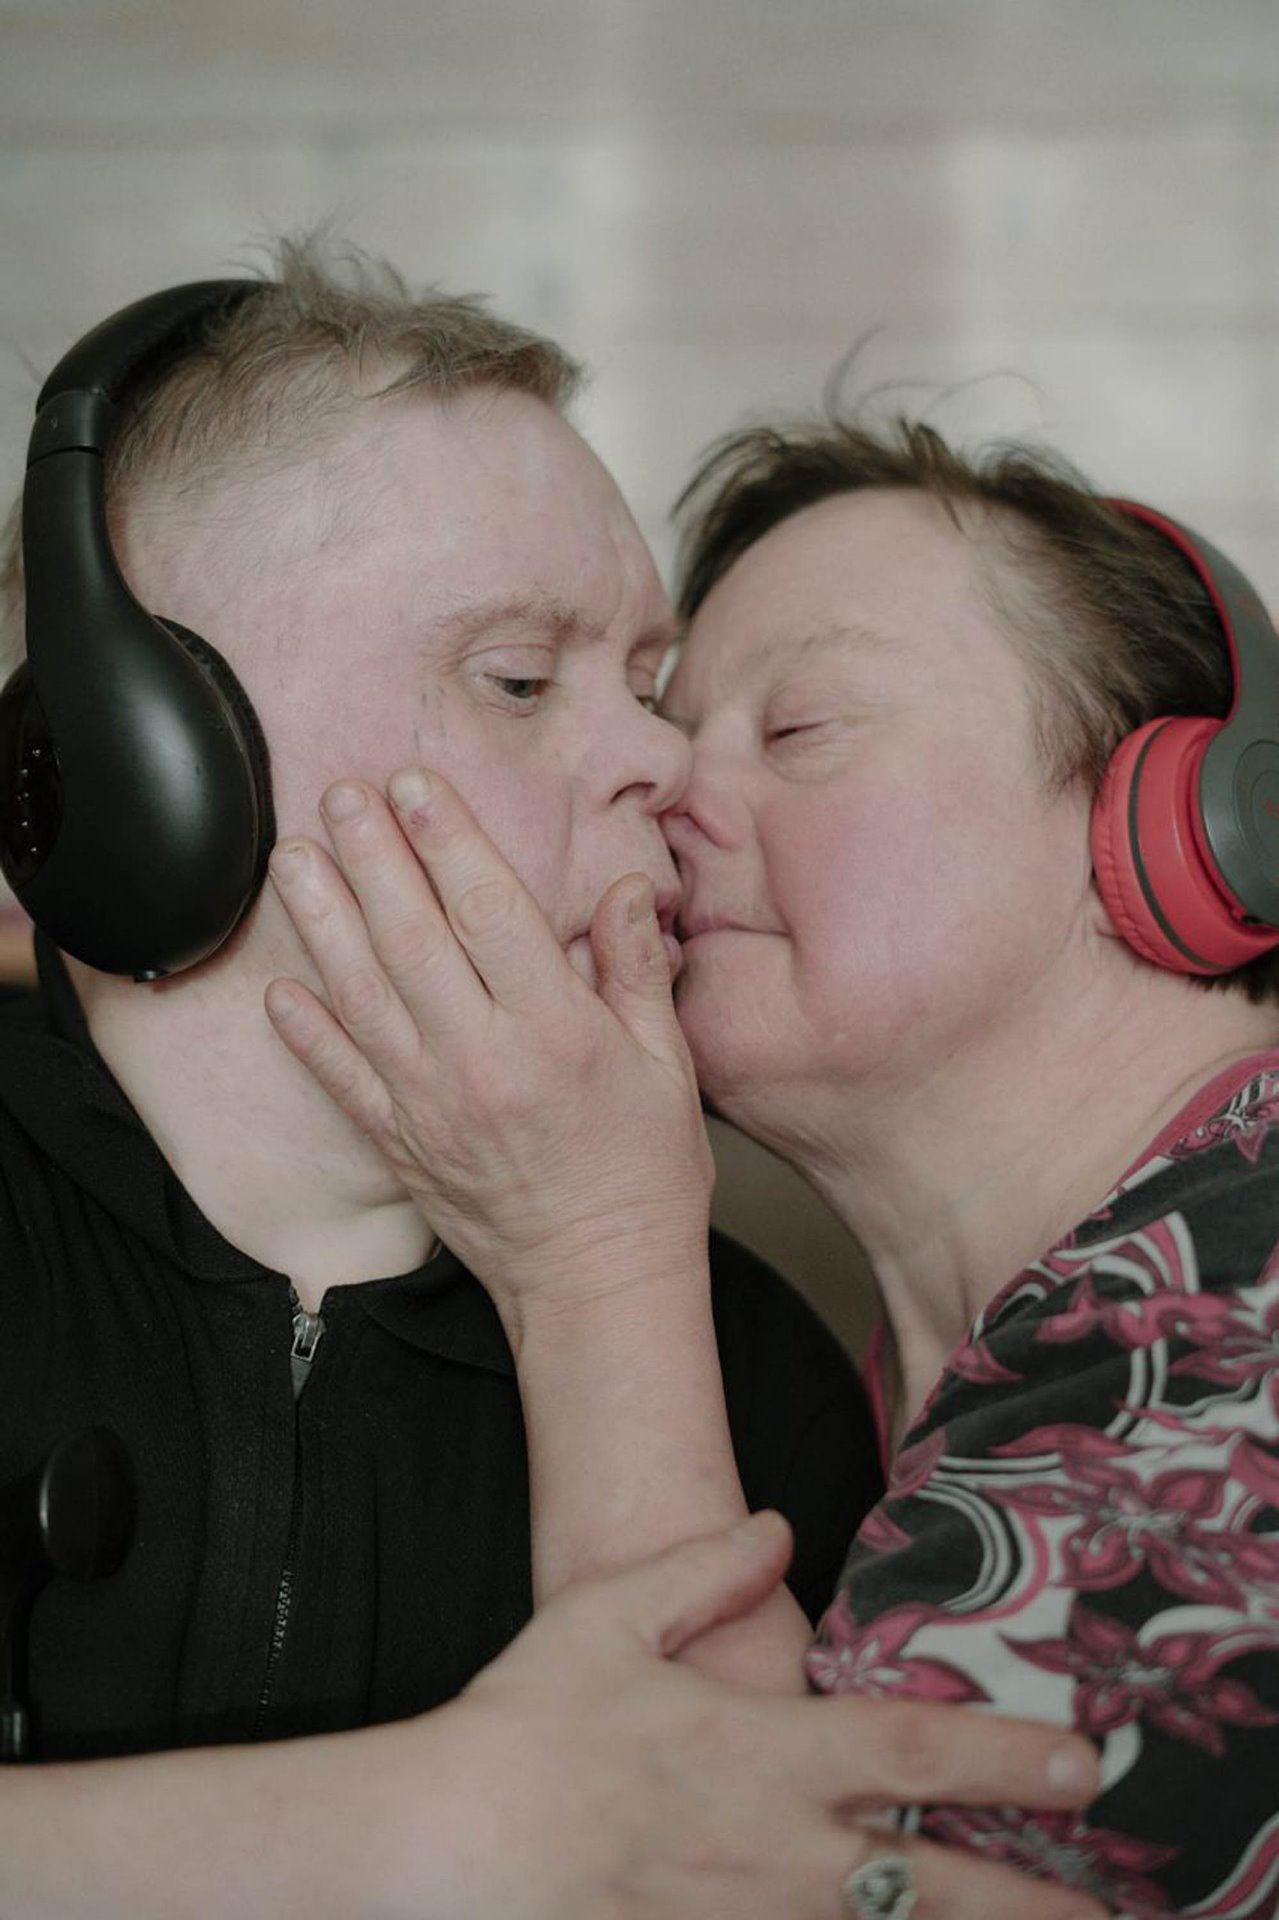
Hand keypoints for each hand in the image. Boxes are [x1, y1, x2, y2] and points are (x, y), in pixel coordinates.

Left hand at [264, 770, 712, 1329]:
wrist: (597, 1281)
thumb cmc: (643, 1177)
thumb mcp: (667, 1066)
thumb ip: (635, 972)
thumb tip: (622, 890)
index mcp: (557, 1033)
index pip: (492, 913)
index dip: (449, 841)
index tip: (417, 786)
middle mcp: (485, 1061)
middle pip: (413, 939)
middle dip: (373, 857)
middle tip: (341, 795)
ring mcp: (432, 1104)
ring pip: (363, 994)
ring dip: (321, 922)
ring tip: (291, 859)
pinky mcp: (400, 1142)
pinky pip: (341, 1077)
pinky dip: (307, 1032)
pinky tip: (278, 986)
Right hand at [388, 1511, 1104, 1919]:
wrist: (449, 1844)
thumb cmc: (525, 1724)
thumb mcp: (608, 1614)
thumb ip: (703, 1567)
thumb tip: (775, 1521)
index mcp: (762, 1755)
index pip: (914, 1759)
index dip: (1010, 1759)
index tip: (1086, 1761)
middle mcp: (776, 1851)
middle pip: (933, 1884)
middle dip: (1033, 1896)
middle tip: (1114, 1901)